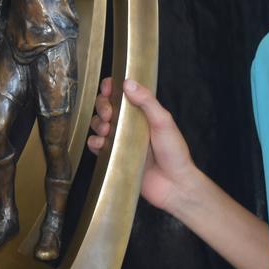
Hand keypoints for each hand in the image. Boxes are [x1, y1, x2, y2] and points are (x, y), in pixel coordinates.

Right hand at [88, 78, 196, 212]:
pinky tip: (101, 144)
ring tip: (107, 131)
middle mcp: (128, 123)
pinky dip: (94, 142)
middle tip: (109, 115)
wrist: (174, 185)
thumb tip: (128, 83)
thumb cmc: (174, 152)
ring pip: (98, 124)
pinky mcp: (113, 156)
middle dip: (102, 106)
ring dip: (97, 123)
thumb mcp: (163, 122)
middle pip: (105, 106)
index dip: (110, 87)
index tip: (107, 89)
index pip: (121, 92)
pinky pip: (96, 145)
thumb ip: (147, 101)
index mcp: (141, 111)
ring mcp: (120, 140)